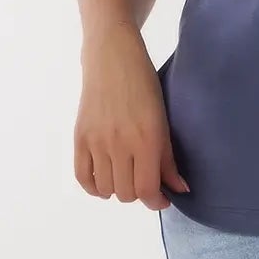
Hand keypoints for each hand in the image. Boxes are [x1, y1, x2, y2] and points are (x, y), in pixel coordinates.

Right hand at [74, 27, 189, 207]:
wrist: (112, 57)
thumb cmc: (144, 86)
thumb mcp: (164, 121)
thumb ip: (169, 159)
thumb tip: (179, 190)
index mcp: (146, 140)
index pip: (147, 190)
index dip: (156, 201)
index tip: (162, 198)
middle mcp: (119, 144)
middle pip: (126, 193)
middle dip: (139, 193)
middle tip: (145, 180)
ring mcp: (96, 142)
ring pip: (106, 189)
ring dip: (118, 189)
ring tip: (126, 175)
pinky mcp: (79, 137)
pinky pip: (82, 177)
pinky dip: (94, 186)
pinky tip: (106, 179)